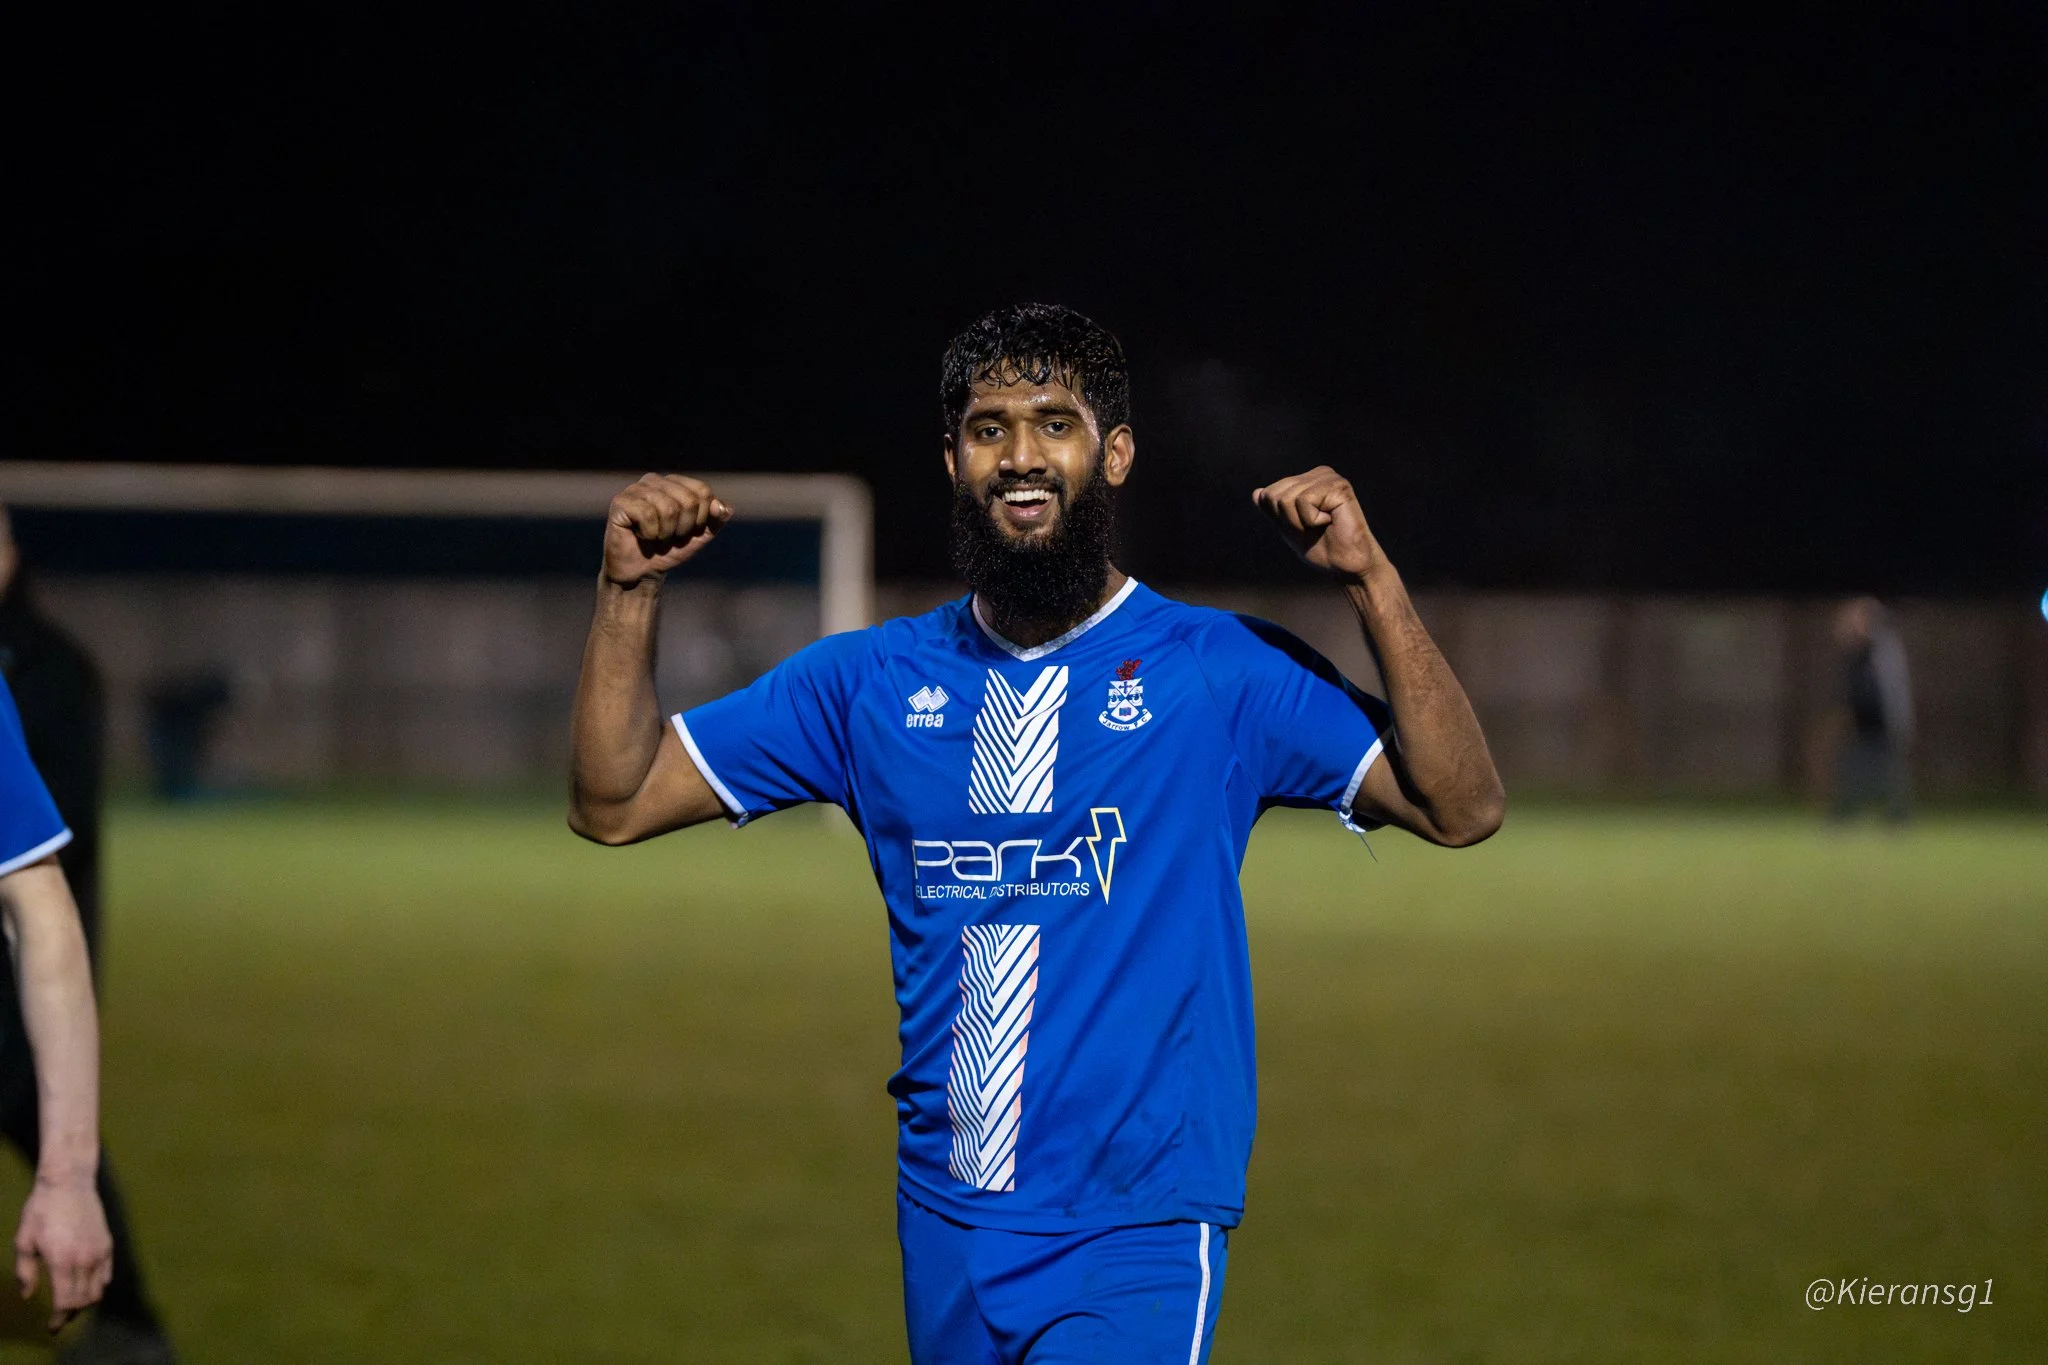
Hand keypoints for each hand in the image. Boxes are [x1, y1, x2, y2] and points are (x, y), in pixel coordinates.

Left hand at [15, 1178, 110, 1332]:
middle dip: (70, 1314)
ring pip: (97, 1291)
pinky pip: (106, 1275)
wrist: (69, 1183)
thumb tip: (28, 1295)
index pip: (66, 1302)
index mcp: (62, 1261)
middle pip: (83, 1301)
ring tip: (70, 1302)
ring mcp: (99, 1252)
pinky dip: (96, 1286)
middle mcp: (85, 1260)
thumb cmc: (41, 1210)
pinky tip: (84, 1285)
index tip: (51, 1326)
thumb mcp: (24, 1240)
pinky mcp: (107, 1244)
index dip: (59, 1319)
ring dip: (84, 1302)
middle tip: (58, 1318)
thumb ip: (25, 1271)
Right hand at [603, 475, 732, 587]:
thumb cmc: (669, 549)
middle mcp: (654, 480)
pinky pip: (647, 515)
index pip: (702, 491)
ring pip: (668, 508)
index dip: (701, 518)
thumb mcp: (699, 535)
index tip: (687, 531)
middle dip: (684, 528)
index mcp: (674, 482)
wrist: (641, 571)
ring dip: (666, 533)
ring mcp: (635, 489)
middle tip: (669, 537)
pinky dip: (649, 533)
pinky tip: (640, 535)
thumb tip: (723, 507)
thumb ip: (716, 520)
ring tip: (655, 537)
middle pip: (688, 500)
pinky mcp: (620, 502)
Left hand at [1253, 466, 1386, 580]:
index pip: (1268, 493)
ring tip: (1324, 525)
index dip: (1280, 518)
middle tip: (1314, 528)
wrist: (1346, 566)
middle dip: (1289, 520)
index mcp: (1307, 480)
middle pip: (1275, 495)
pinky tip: (1331, 521)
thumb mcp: (1289, 529)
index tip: (1303, 526)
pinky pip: (1305, 501)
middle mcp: (1319, 474)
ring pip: (1287, 498)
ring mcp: (1329, 478)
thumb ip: (1274, 511)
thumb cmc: (1322, 548)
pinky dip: (1312, 520)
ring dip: (1301, 522)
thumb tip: (1257, 492)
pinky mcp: (1338, 487)